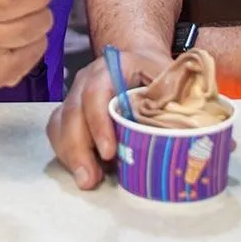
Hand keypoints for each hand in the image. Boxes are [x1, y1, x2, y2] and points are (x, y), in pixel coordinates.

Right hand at [46, 47, 170, 189]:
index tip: (108, 153)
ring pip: (60, 124)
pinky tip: (81, 170)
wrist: (136, 60)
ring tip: (87, 181)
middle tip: (90, 179)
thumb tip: (182, 129)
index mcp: (111, 68)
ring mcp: (75, 95)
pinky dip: (66, 154)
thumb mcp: (169, 77)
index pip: (95, 92)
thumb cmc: (155, 72)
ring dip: (70, 155)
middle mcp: (86, 80)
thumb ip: (174, 98)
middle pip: (72, 112)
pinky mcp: (70, 112)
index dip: (98, 123)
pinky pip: (57, 132)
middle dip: (78, 149)